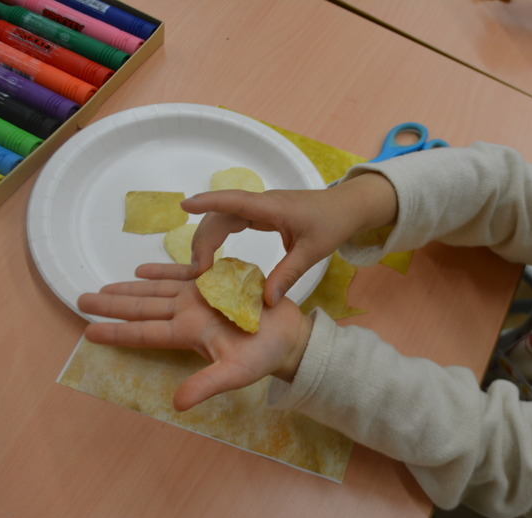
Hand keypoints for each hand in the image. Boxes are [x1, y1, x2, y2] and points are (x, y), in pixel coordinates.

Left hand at [77, 263, 311, 410]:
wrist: (290, 336)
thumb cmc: (265, 355)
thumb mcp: (235, 373)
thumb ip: (206, 385)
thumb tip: (176, 405)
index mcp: (188, 332)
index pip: (144, 332)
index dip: (116, 331)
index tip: (87, 331)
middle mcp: (188, 314)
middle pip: (142, 307)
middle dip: (112, 304)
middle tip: (80, 299)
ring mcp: (200, 297)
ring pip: (156, 290)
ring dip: (130, 287)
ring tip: (104, 286)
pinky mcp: (217, 281)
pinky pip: (183, 273)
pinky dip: (162, 271)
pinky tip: (143, 269)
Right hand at [182, 172, 397, 306]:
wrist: (347, 207)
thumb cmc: (332, 224)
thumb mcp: (312, 253)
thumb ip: (288, 275)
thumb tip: (267, 301)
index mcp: (272, 208)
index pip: (234, 201)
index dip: (209, 201)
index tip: (185, 206)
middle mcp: (262, 203)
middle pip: (221, 213)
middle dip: (204, 238)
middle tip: (197, 271)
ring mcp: (261, 206)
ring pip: (224, 215)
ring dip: (208, 237)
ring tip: (200, 267)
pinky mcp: (262, 212)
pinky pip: (233, 218)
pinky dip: (219, 234)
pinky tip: (213, 252)